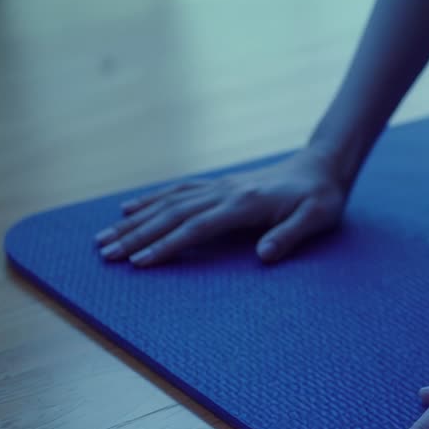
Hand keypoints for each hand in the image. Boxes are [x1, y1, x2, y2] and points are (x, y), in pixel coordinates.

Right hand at [95, 149, 347, 265]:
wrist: (323, 166)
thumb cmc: (322, 198)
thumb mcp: (317, 218)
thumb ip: (290, 236)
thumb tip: (264, 256)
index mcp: (244, 204)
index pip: (197, 228)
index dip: (167, 245)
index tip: (139, 262)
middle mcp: (224, 192)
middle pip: (171, 215)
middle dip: (136, 235)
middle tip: (105, 253)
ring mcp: (218, 187)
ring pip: (167, 203)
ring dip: (135, 220)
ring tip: (105, 237)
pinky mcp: (218, 186)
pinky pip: (177, 191)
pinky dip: (150, 200)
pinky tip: (129, 208)